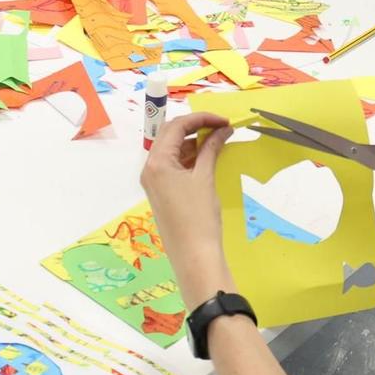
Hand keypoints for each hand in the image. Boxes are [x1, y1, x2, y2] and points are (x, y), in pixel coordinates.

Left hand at [140, 112, 235, 296]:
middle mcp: (150, 168)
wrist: (194, 256)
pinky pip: (174, 166)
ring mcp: (155, 181)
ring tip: (218, 139)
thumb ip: (211, 148)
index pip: (176, 127)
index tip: (224, 120)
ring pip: (173, 151)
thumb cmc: (199, 217)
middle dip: (195, 127)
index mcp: (156, 162)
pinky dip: (191, 158)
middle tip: (221, 126)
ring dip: (194, 142)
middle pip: (170, 135)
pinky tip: (209, 156)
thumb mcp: (205, 178)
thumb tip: (222, 129)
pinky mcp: (163, 192)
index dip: (201, 118)